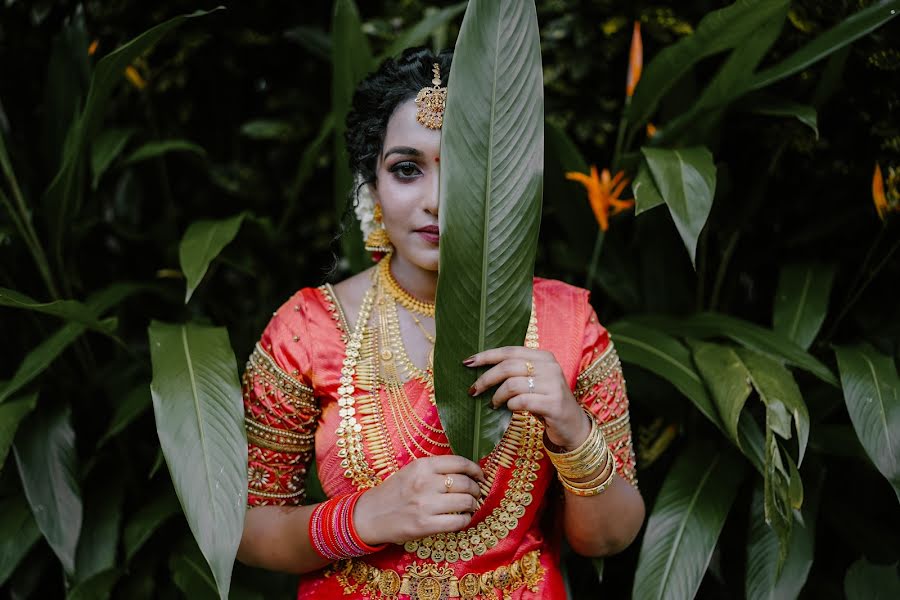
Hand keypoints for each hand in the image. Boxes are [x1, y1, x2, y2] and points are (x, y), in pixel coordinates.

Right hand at [353, 455, 484, 545]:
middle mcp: (425, 482)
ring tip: (471, 506)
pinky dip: (465, 520)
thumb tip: (465, 473)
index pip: (459, 462)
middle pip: (465, 482)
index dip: (475, 469)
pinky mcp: (425, 525)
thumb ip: (434, 469)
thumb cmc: (393, 492)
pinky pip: (457, 521)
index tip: (480, 475)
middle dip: (476, 489)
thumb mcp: (411, 471)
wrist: (370, 515)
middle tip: (477, 493)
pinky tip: (463, 519)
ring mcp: (425, 504)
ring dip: (473, 505)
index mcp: (422, 466)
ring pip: (465, 502)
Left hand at [465, 347, 590, 450]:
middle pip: (508, 366)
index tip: (467, 362)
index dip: (486, 356)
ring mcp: (553, 385)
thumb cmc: (546, 402)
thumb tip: (480, 369)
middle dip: (486, 378)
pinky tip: (510, 409)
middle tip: (473, 390)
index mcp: (544, 357)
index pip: (510, 350)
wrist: (573, 426)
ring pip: (512, 384)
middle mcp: (550, 367)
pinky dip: (510, 406)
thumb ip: (515, 371)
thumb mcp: (534, 381)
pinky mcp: (554, 403)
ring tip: (493, 404)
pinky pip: (521, 401)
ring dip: (497, 396)